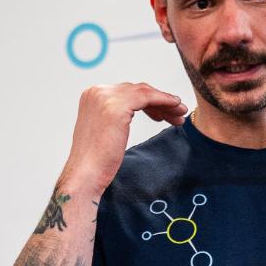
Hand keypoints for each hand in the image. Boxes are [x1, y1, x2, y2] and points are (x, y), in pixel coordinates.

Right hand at [63, 83, 187, 194]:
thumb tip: (130, 112)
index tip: (163, 114)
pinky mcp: (116, 106)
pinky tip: (176, 108)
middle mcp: (97, 91)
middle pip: (136, 90)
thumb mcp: (104, 130)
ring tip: (180, 115)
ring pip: (144, 92)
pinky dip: (165, 100)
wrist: (85, 175)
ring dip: (166, 102)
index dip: (149, 101)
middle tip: (176, 114)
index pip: (126, 91)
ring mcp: (106, 97)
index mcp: (92, 95)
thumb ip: (113, 116)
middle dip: (159, 102)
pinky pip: (148, 96)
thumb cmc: (95, 161)